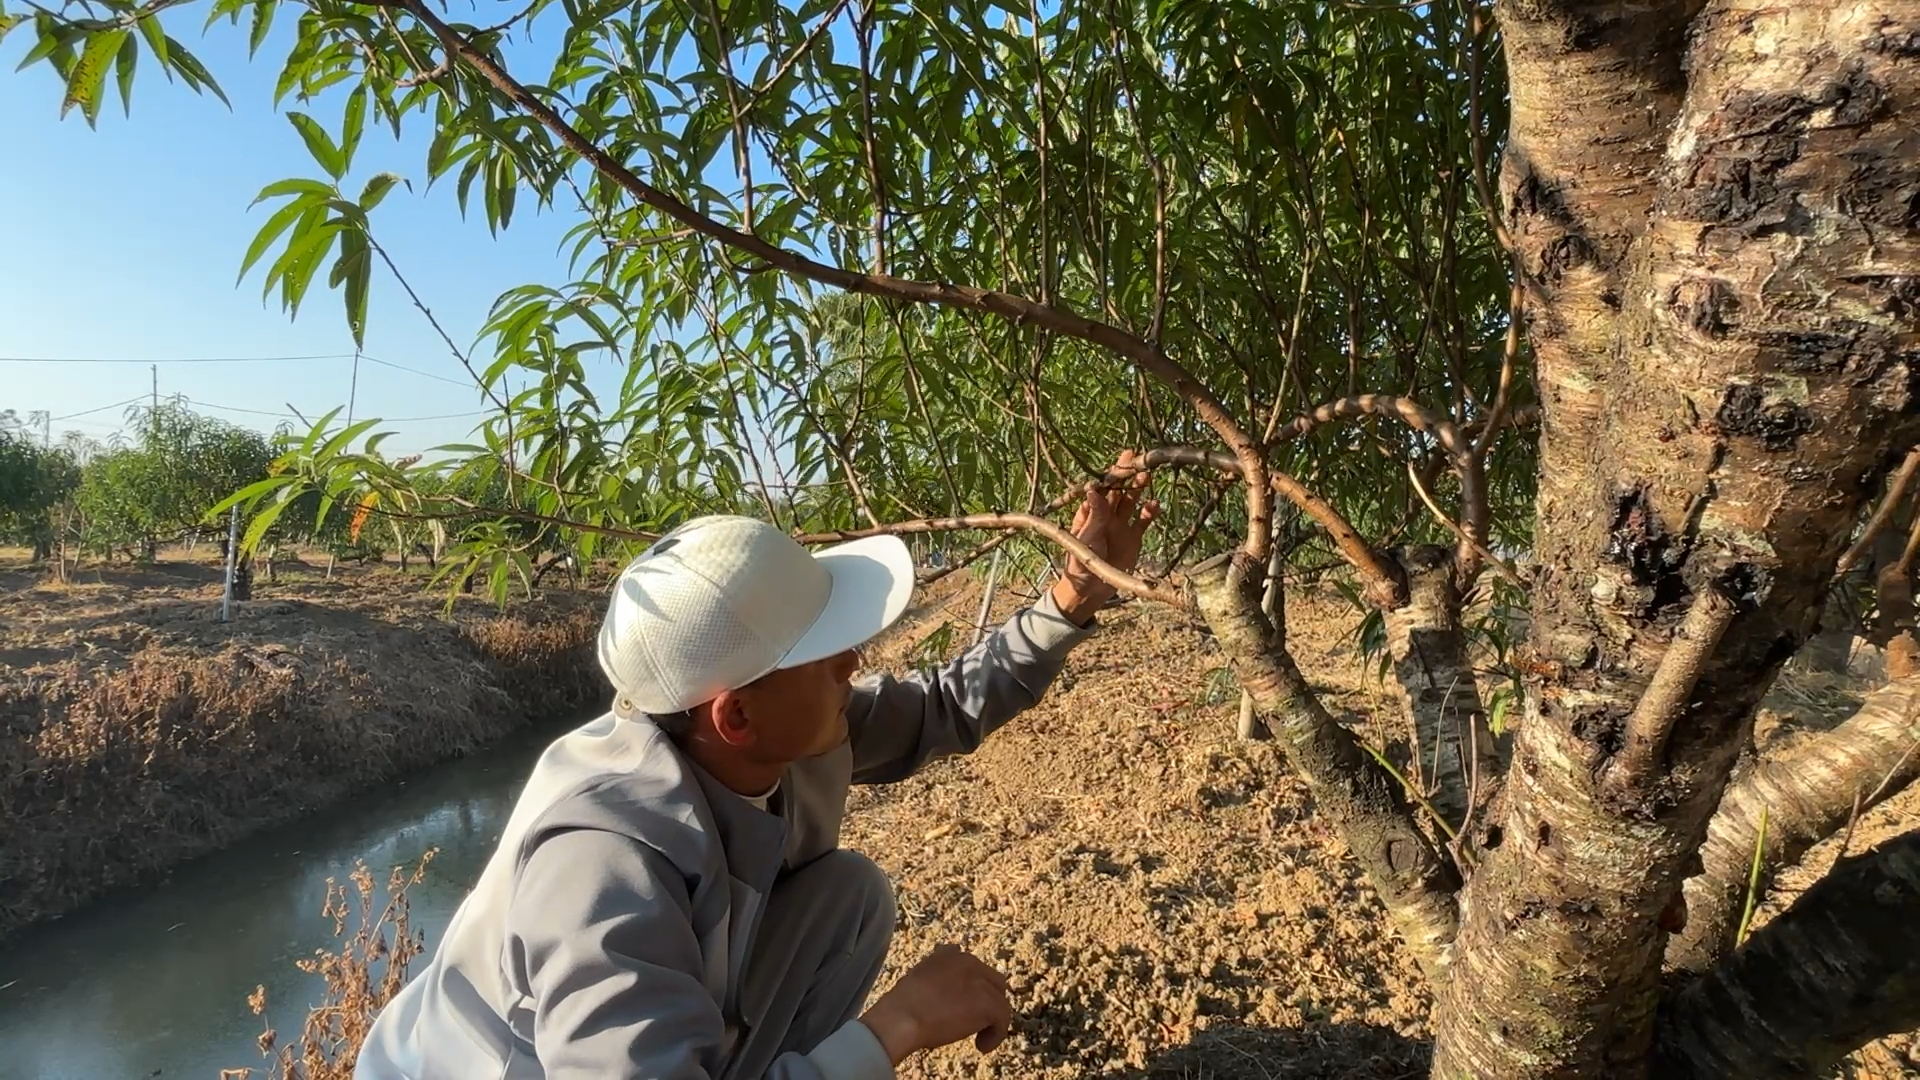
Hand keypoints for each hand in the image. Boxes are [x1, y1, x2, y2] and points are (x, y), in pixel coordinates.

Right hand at [858, 945, 1012, 1063]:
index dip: (974, 990)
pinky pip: (1003, 1020)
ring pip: (1000, 1002)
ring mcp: (981, 982)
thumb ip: (937, 972)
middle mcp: (970, 962)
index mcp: (952, 955)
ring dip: (991, 1021)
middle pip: (994, 983)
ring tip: (978, 1038)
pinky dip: (995, 1035)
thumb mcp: (919, 976)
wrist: (903, 1017)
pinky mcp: (989, 1003)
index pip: (975, 969)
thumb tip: (949, 967)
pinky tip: (982, 1046)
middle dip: (988, 1002)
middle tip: (975, 1022)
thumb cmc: (903, 1003)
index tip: (965, 1006)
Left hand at [1052, 449, 1158, 623]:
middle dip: (1128, 476)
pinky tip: (1155, 505)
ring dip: (1139, 489)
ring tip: (1147, 477)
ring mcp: (1121, 525)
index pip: (1103, 487)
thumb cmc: (1079, 562)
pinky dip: (1150, 513)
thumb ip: (1094, 515)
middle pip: (1120, 490)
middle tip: (1139, 460)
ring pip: (1132, 502)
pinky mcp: (1133, 538)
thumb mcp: (1085, 537)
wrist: (1090, 589)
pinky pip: (1143, 521)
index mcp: (1091, 511)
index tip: (1123, 457)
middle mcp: (1107, 515)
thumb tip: (1093, 489)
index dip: (1112, 473)